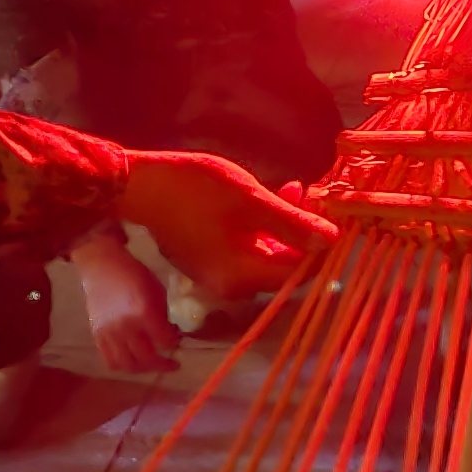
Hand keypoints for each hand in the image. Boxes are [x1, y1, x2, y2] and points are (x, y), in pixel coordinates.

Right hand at [69, 225, 176, 374]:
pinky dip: (124, 365)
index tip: (177, 341)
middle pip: (147, 359)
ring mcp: (110, 334)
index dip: (174, 344)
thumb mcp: (156, 290)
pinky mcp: (97, 336)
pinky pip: (111, 361)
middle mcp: (126, 327)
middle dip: (163, 364)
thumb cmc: (133, 274)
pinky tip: (133, 361)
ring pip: (128, 366)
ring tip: (152, 365)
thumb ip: (164, 315)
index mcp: (143, 312)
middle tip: (172, 364)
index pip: (165, 341)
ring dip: (143, 370)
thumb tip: (172, 333)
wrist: (102, 266)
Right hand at [119, 150, 333, 304]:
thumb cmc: (194, 189)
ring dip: (283, 226)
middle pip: (282, 266)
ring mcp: (216, 276)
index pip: (299, 273)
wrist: (139, 185)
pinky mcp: (206, 262)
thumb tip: (333, 240)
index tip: (330, 215)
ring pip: (265, 256)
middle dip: (302, 231)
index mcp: (242, 276)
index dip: (321, 247)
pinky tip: (267, 200)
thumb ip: (292, 223)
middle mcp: (230, 287)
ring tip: (292, 188)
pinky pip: (245, 252)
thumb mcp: (250, 200)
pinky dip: (261, 230)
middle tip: (311, 194)